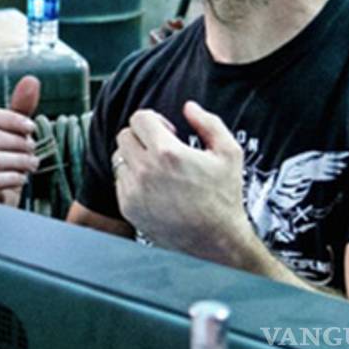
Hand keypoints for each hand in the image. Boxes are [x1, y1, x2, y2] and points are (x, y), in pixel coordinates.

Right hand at [0, 76, 40, 205]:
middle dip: (17, 141)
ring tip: (31, 164)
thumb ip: (20, 109)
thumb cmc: (2, 164)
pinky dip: (12, 177)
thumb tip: (31, 80)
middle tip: (32, 148)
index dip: (11, 118)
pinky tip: (20, 178)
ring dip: (19, 160)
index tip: (30, 127)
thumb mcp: (12, 134)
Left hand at [112, 101, 250, 259]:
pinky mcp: (128, 207)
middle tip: (161, 150)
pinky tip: (155, 188)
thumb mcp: (229, 153)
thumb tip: (189, 107)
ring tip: (158, 170)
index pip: (139, 118)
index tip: (167, 133)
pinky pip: (120, 181)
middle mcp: (145, 170)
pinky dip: (133, 180)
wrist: (216, 241)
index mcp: (167, 153)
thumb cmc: (224, 197)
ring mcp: (133, 190)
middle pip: (125, 135)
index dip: (153, 120)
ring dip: (135, 158)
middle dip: (142, 137)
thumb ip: (209, 123)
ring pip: (119, 158)